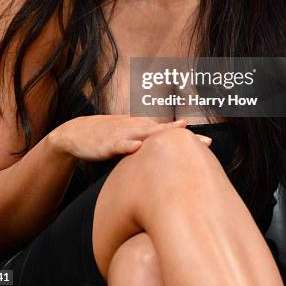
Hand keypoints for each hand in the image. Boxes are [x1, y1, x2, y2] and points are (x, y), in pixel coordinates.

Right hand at [48, 116, 211, 160]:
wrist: (76, 133)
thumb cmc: (107, 137)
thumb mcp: (129, 140)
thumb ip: (145, 146)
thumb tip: (163, 159)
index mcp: (142, 128)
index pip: (169, 132)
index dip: (188, 137)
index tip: (209, 143)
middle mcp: (136, 127)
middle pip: (164, 132)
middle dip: (184, 137)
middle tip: (207, 142)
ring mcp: (122, 133)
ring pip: (145, 134)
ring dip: (162, 136)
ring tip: (178, 138)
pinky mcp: (108, 142)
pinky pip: (119, 143)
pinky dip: (128, 144)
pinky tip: (136, 148)